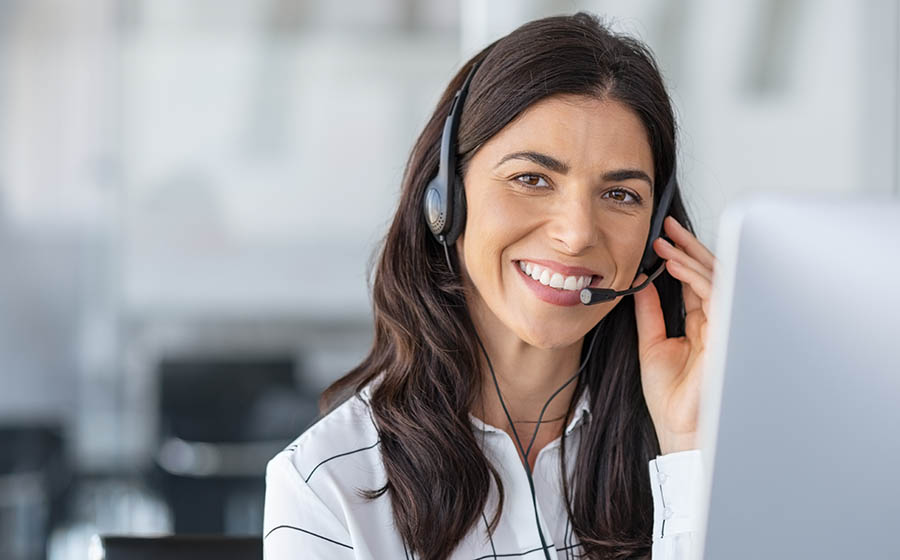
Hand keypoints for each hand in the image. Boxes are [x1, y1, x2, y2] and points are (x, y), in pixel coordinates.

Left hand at [632, 216, 716, 454]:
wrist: (679, 429)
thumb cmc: (671, 398)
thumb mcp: (651, 343)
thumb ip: (649, 312)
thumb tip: (640, 283)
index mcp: (700, 324)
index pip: (694, 282)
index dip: (680, 257)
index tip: (662, 238)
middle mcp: (715, 322)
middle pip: (709, 274)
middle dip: (690, 246)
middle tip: (668, 226)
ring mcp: (723, 326)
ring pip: (715, 280)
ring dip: (690, 257)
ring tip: (667, 242)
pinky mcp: (725, 333)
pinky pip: (714, 295)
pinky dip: (695, 276)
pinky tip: (675, 264)